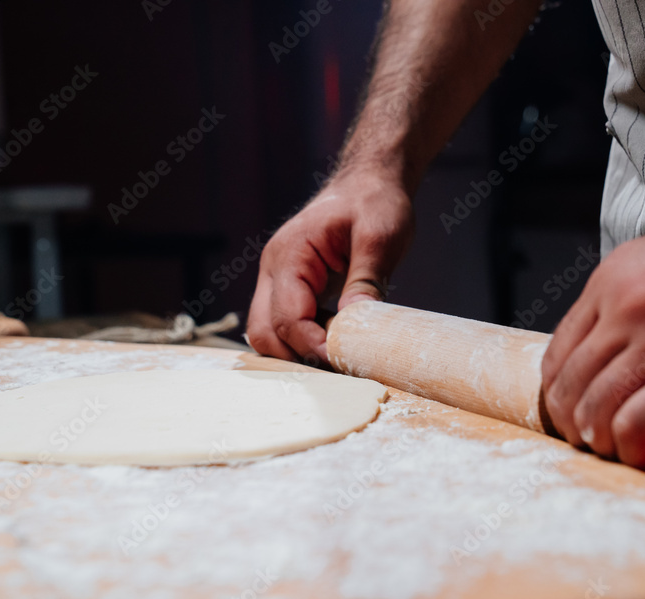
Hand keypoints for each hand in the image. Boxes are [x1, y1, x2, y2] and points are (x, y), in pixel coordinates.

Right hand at [247, 167, 413, 361]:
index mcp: (291, 254)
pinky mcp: (290, 287)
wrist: (369, 182)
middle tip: (338, 369)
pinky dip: (302, 341)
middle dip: (296, 356)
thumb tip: (356, 324)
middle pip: (264, 332)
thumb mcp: (380, 237)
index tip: (343, 361)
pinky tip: (334, 344)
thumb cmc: (375, 202)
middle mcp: (274, 268)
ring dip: (297, 352)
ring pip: (268, 332)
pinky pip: (283, 324)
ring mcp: (277, 278)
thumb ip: (366, 281)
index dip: (312, 345)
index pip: (288, 316)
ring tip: (338, 360)